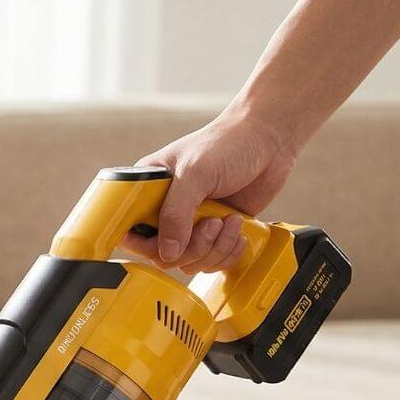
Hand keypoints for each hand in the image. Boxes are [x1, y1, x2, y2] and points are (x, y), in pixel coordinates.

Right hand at [121, 107, 297, 272]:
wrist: (270, 138)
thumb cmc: (228, 142)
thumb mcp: (195, 174)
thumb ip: (176, 214)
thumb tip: (167, 253)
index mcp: (150, 192)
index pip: (130, 231)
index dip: (141, 245)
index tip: (161, 245)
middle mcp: (167, 211)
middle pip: (162, 255)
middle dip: (190, 247)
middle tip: (211, 224)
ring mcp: (191, 224)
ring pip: (189, 262)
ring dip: (213, 248)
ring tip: (228, 221)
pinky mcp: (215, 233)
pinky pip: (212, 261)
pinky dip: (227, 252)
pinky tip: (237, 229)